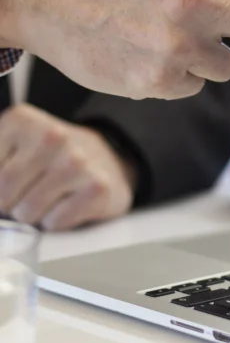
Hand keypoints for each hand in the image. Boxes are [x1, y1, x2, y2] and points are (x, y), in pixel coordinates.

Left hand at [0, 104, 134, 230]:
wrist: (107, 158)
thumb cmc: (49, 158)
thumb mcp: (11, 145)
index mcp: (22, 120)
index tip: (12, 178)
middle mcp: (53, 136)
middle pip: (3, 192)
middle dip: (9, 203)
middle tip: (25, 194)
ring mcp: (77, 162)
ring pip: (27, 211)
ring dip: (32, 215)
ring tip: (47, 198)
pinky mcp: (96, 188)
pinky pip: (54, 222)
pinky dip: (55, 222)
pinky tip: (67, 204)